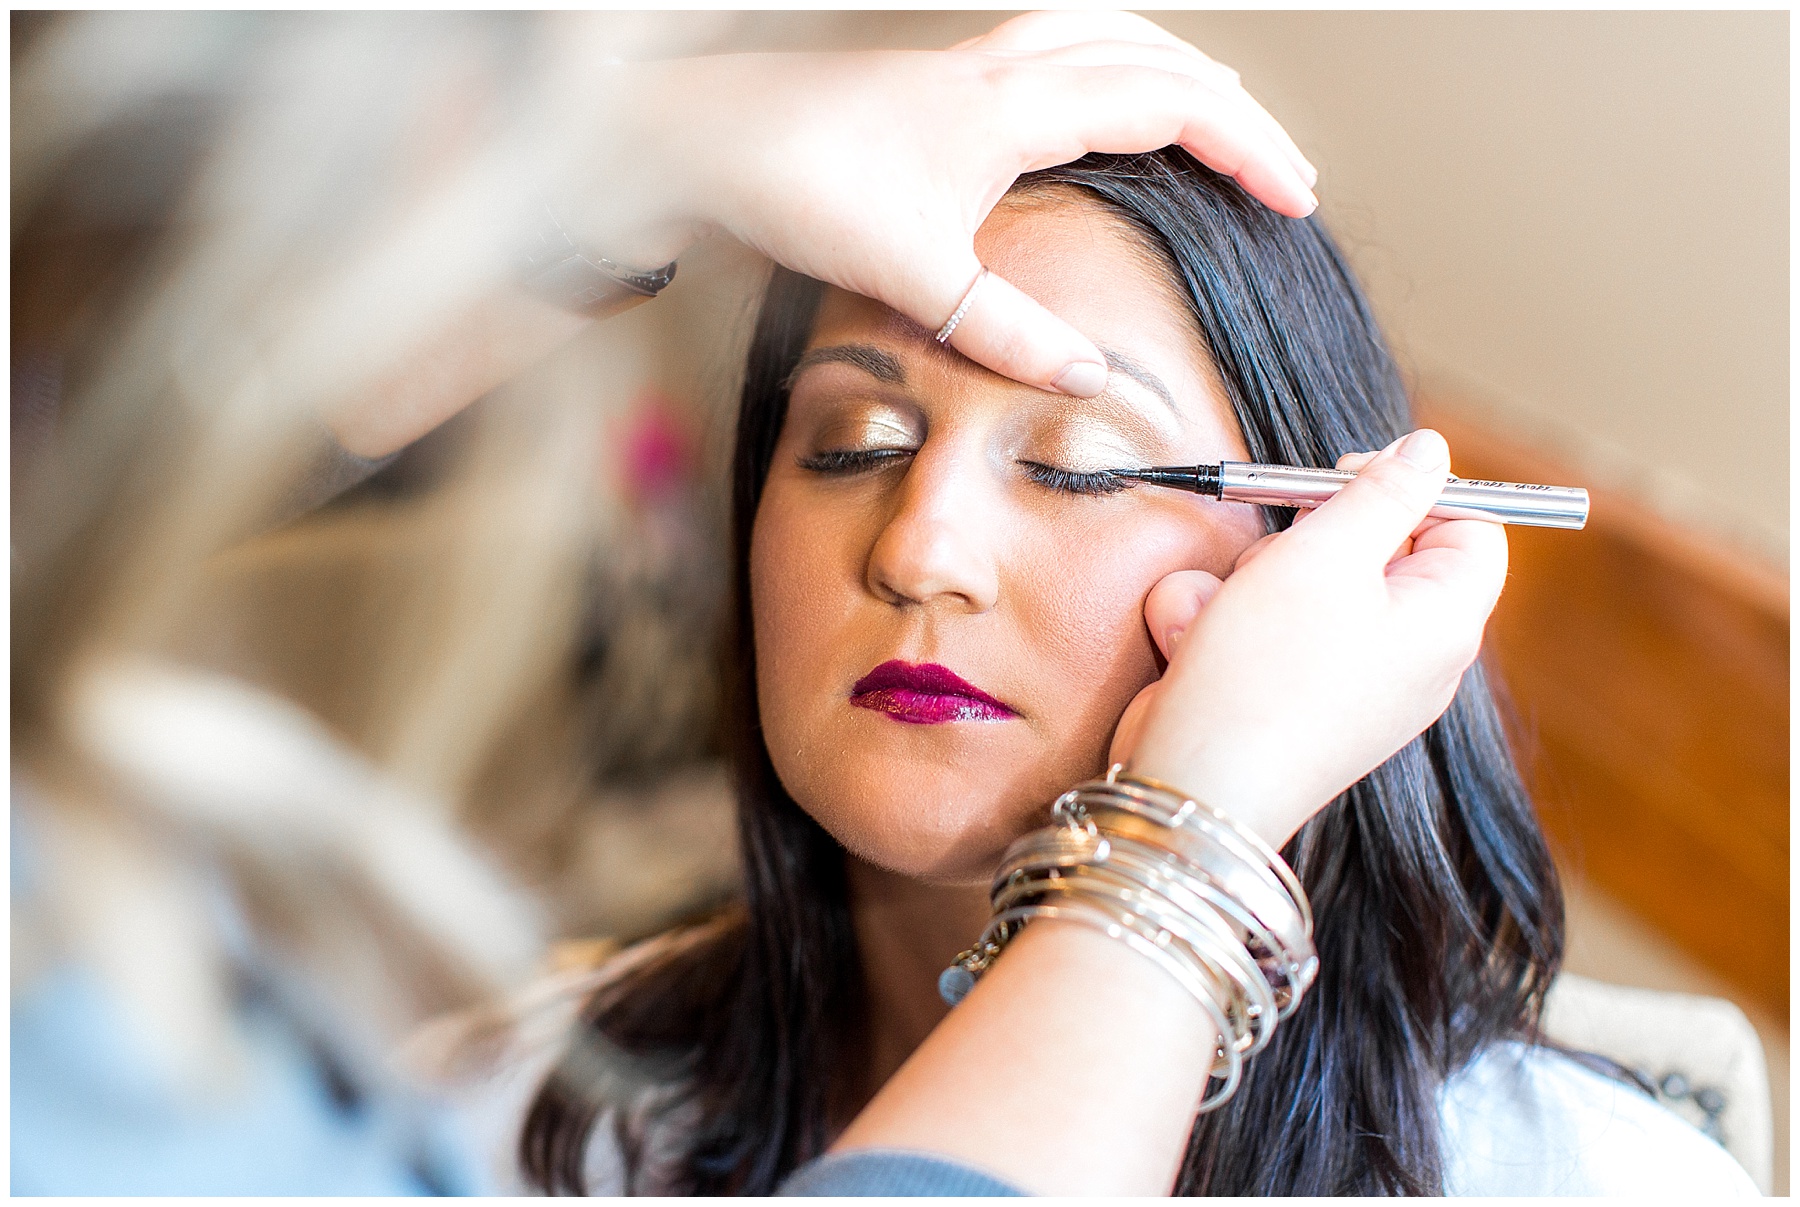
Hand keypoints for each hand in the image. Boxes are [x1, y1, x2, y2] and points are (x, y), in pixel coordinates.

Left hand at [568, 11, 1315, 398]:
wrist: (700, 140)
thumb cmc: (796, 187)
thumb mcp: (919, 277)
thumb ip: (1010, 330)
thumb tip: (1090, 378)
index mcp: (1014, 110)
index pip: (1169, 106)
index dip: (1246, 147)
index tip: (1296, 194)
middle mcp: (1000, 71)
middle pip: (1153, 58)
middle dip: (1230, 111)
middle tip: (1280, 167)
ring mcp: (965, 66)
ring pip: (1102, 34)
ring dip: (1171, 67)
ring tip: (1216, 107)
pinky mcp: (933, 82)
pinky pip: (1048, 43)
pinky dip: (1100, 59)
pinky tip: (1088, 100)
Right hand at [1109, 429, 1507, 845]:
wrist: (1194, 785)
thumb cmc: (1267, 674)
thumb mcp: (1325, 556)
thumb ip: (1382, 493)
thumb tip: (1429, 449)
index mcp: (1444, 622)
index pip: (1473, 527)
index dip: (1416, 490)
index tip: (1349, 475)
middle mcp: (1407, 657)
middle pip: (1379, 551)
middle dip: (1310, 537)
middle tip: (1277, 549)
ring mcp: (1347, 681)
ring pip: (1306, 585)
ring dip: (1248, 582)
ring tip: (1219, 614)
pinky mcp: (1288, 698)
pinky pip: (1263, 631)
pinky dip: (1220, 625)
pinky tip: (1192, 647)